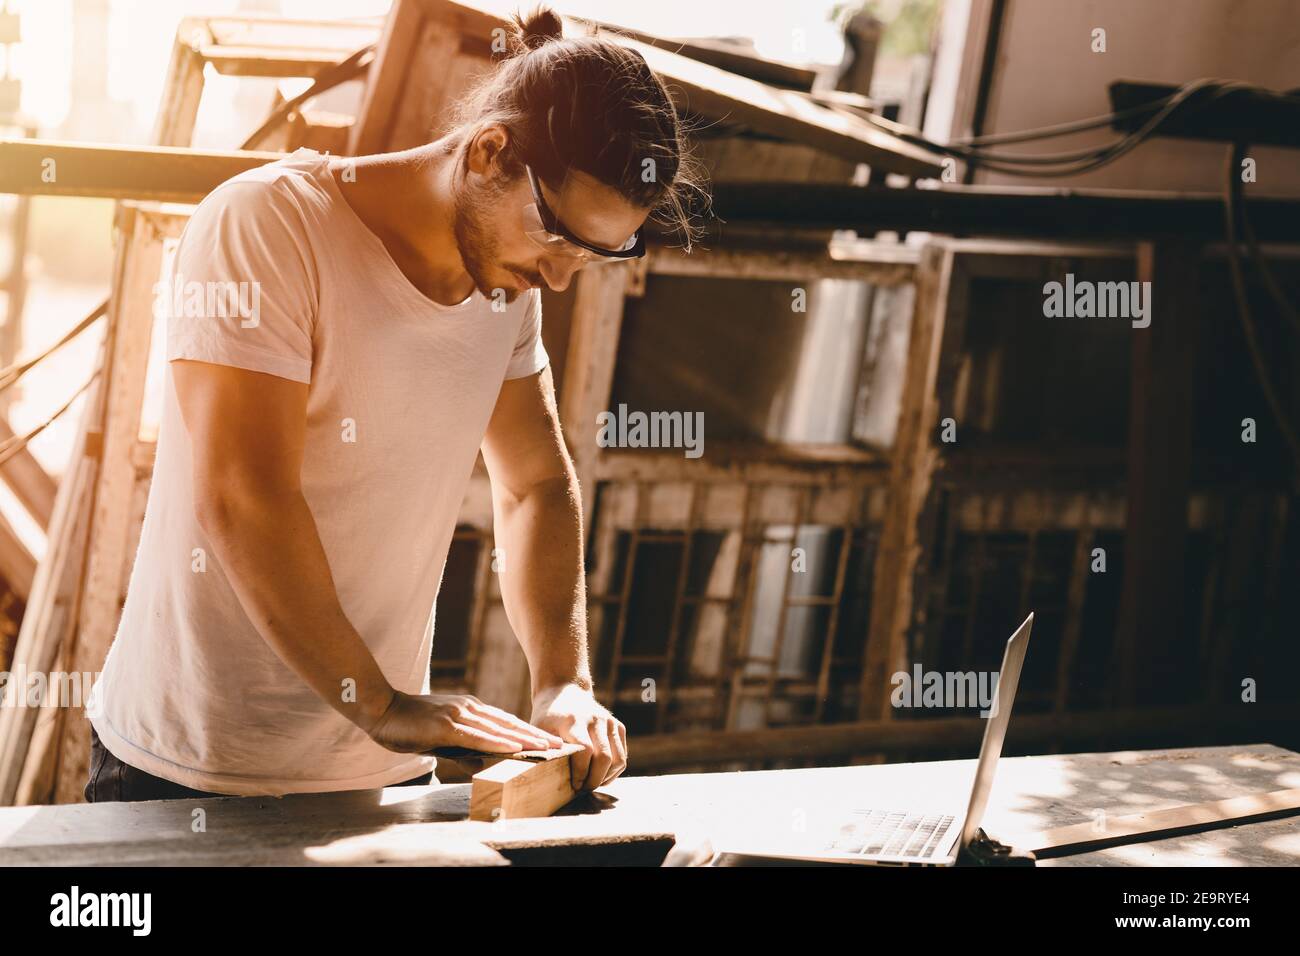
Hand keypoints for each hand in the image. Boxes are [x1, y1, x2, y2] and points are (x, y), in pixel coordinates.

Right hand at [366, 691, 563, 755]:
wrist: (381, 709)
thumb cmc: (410, 725)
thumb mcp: (443, 739)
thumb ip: (463, 749)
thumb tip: (480, 764)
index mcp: (470, 710)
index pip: (505, 722)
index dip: (528, 732)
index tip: (549, 742)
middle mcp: (469, 708)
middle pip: (509, 723)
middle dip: (535, 735)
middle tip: (559, 745)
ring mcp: (458, 715)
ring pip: (498, 728)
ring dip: (524, 738)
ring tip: (546, 748)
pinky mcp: (445, 725)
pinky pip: (476, 736)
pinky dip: (497, 741)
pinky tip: (514, 746)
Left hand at [531, 683, 626, 791]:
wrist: (565, 690)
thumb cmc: (548, 716)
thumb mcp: (539, 729)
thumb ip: (544, 749)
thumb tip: (541, 776)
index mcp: (574, 720)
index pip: (585, 751)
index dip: (581, 772)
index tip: (573, 786)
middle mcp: (596, 719)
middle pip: (604, 757)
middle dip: (594, 780)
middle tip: (583, 790)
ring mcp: (609, 722)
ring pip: (618, 759)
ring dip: (606, 777)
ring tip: (592, 784)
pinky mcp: (618, 726)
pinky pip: (622, 755)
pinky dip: (613, 771)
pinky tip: (600, 776)